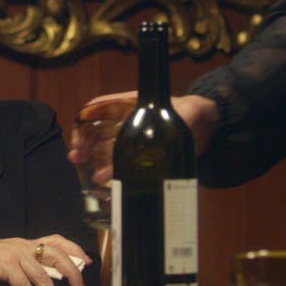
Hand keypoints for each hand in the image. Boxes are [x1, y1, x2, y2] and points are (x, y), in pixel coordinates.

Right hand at [0, 235, 91, 285]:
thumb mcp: (15, 257)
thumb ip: (32, 264)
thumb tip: (53, 278)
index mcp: (29, 243)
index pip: (57, 241)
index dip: (75, 250)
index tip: (87, 262)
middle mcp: (25, 246)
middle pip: (57, 255)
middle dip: (72, 272)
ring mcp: (16, 255)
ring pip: (42, 275)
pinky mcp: (6, 266)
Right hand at [70, 91, 217, 185]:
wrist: (209, 127)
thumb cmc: (194, 112)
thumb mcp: (185, 115)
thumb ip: (171, 127)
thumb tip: (152, 148)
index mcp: (130, 103)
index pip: (98, 106)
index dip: (84, 120)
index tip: (79, 136)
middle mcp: (126, 119)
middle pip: (96, 128)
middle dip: (83, 143)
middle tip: (76, 160)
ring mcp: (133, 136)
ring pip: (105, 146)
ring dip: (94, 160)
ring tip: (89, 177)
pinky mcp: (141, 153)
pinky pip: (120, 161)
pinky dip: (111, 171)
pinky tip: (106, 182)